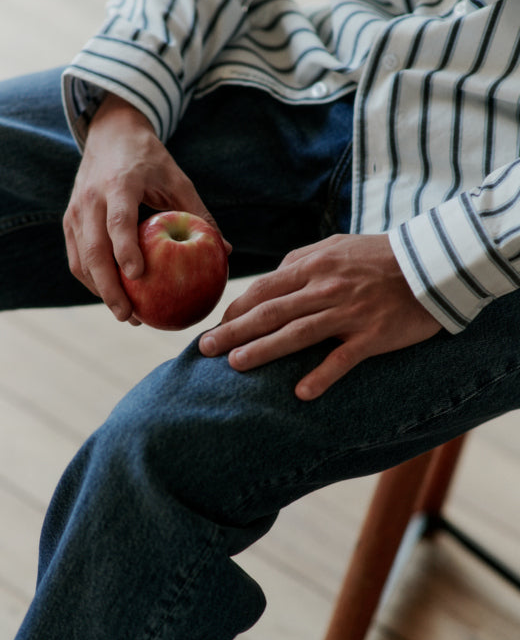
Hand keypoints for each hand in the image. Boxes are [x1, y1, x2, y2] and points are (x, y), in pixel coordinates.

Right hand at [63, 93, 228, 321]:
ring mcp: (75, 211)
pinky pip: (77, 259)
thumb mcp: (179, 180)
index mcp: (119, 183)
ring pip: (81, 260)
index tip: (137, 276)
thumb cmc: (151, 160)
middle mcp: (91, 198)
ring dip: (101, 292)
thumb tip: (225, 252)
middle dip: (108, 288)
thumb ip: (199, 215)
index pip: (118, 221)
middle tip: (129, 315)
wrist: (110, 134)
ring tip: (126, 314)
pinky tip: (116, 297)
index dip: (125, 249)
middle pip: (94, 250)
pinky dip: (94, 282)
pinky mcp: (69, 221)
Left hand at [199, 234, 441, 399]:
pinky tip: (301, 394)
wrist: (433, 262)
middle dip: (233, 332)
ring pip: (297, 334)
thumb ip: (302, 258)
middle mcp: (325, 289)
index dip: (236, 309)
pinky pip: (342, 359)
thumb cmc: (380, 255)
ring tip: (236, 366)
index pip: (264, 290)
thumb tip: (274, 274)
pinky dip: (322, 376)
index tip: (217, 326)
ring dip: (263, 351)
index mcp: (313, 266)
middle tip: (205, 349)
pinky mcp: (373, 335)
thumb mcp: (337, 245)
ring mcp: (348, 313)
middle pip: (270, 313)